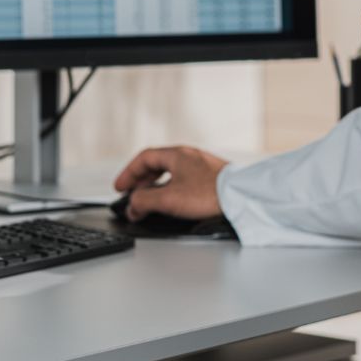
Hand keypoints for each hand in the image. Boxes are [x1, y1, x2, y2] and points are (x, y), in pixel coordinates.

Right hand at [112, 145, 228, 220]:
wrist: (241, 198)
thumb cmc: (210, 194)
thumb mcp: (169, 199)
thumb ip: (144, 201)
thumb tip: (132, 205)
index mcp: (177, 154)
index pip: (144, 158)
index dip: (128, 173)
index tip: (120, 187)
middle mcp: (190, 156)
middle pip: (157, 164)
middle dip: (141, 181)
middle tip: (132, 196)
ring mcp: (202, 166)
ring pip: (172, 173)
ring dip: (156, 187)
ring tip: (150, 202)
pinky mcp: (212, 178)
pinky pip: (184, 180)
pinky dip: (172, 190)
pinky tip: (174, 203)